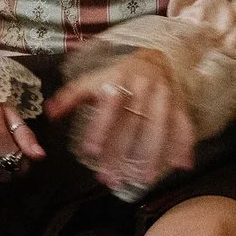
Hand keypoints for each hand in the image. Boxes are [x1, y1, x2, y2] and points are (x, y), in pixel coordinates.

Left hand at [47, 49, 195, 195]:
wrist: (157, 56)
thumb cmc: (121, 74)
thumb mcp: (95, 79)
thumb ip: (73, 96)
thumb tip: (50, 112)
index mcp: (119, 78)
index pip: (109, 105)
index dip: (100, 127)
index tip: (91, 151)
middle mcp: (143, 86)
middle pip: (132, 122)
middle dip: (121, 152)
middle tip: (110, 178)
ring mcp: (164, 95)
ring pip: (159, 127)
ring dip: (152, 155)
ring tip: (142, 179)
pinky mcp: (179, 104)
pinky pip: (183, 124)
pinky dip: (184, 145)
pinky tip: (181, 165)